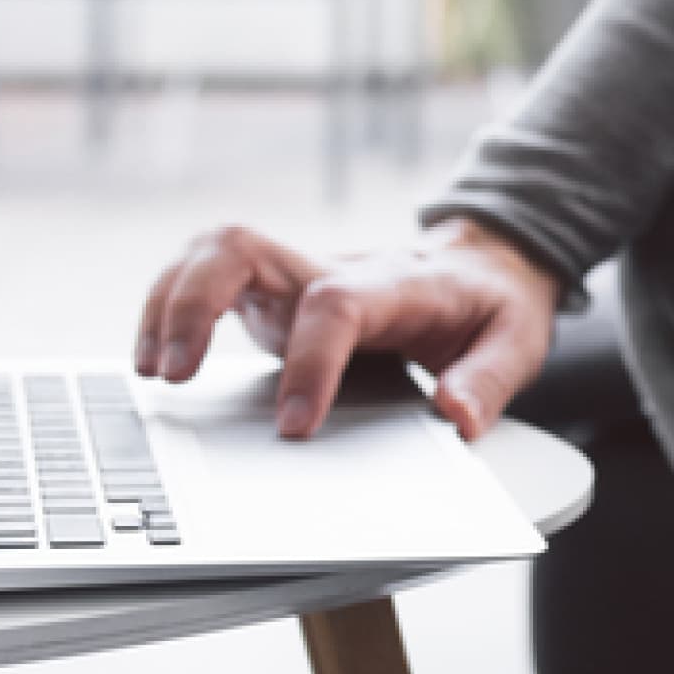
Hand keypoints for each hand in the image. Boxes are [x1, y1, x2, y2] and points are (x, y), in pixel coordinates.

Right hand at [133, 216, 564, 440]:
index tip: (293, 425)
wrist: (484, 264)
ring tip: (154, 372)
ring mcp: (297, 276)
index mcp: (396, 283)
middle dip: (195, 305)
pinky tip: (157, 360)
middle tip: (175, 377)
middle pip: (245, 249)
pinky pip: (207, 276)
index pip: (336, 304)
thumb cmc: (493, 304)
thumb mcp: (519, 340)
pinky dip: (168, 308)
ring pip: (214, 251)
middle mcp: (334, 269)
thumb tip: (455, 418)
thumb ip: (489, 380)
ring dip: (168, 302)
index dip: (309, 360)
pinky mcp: (274, 292)